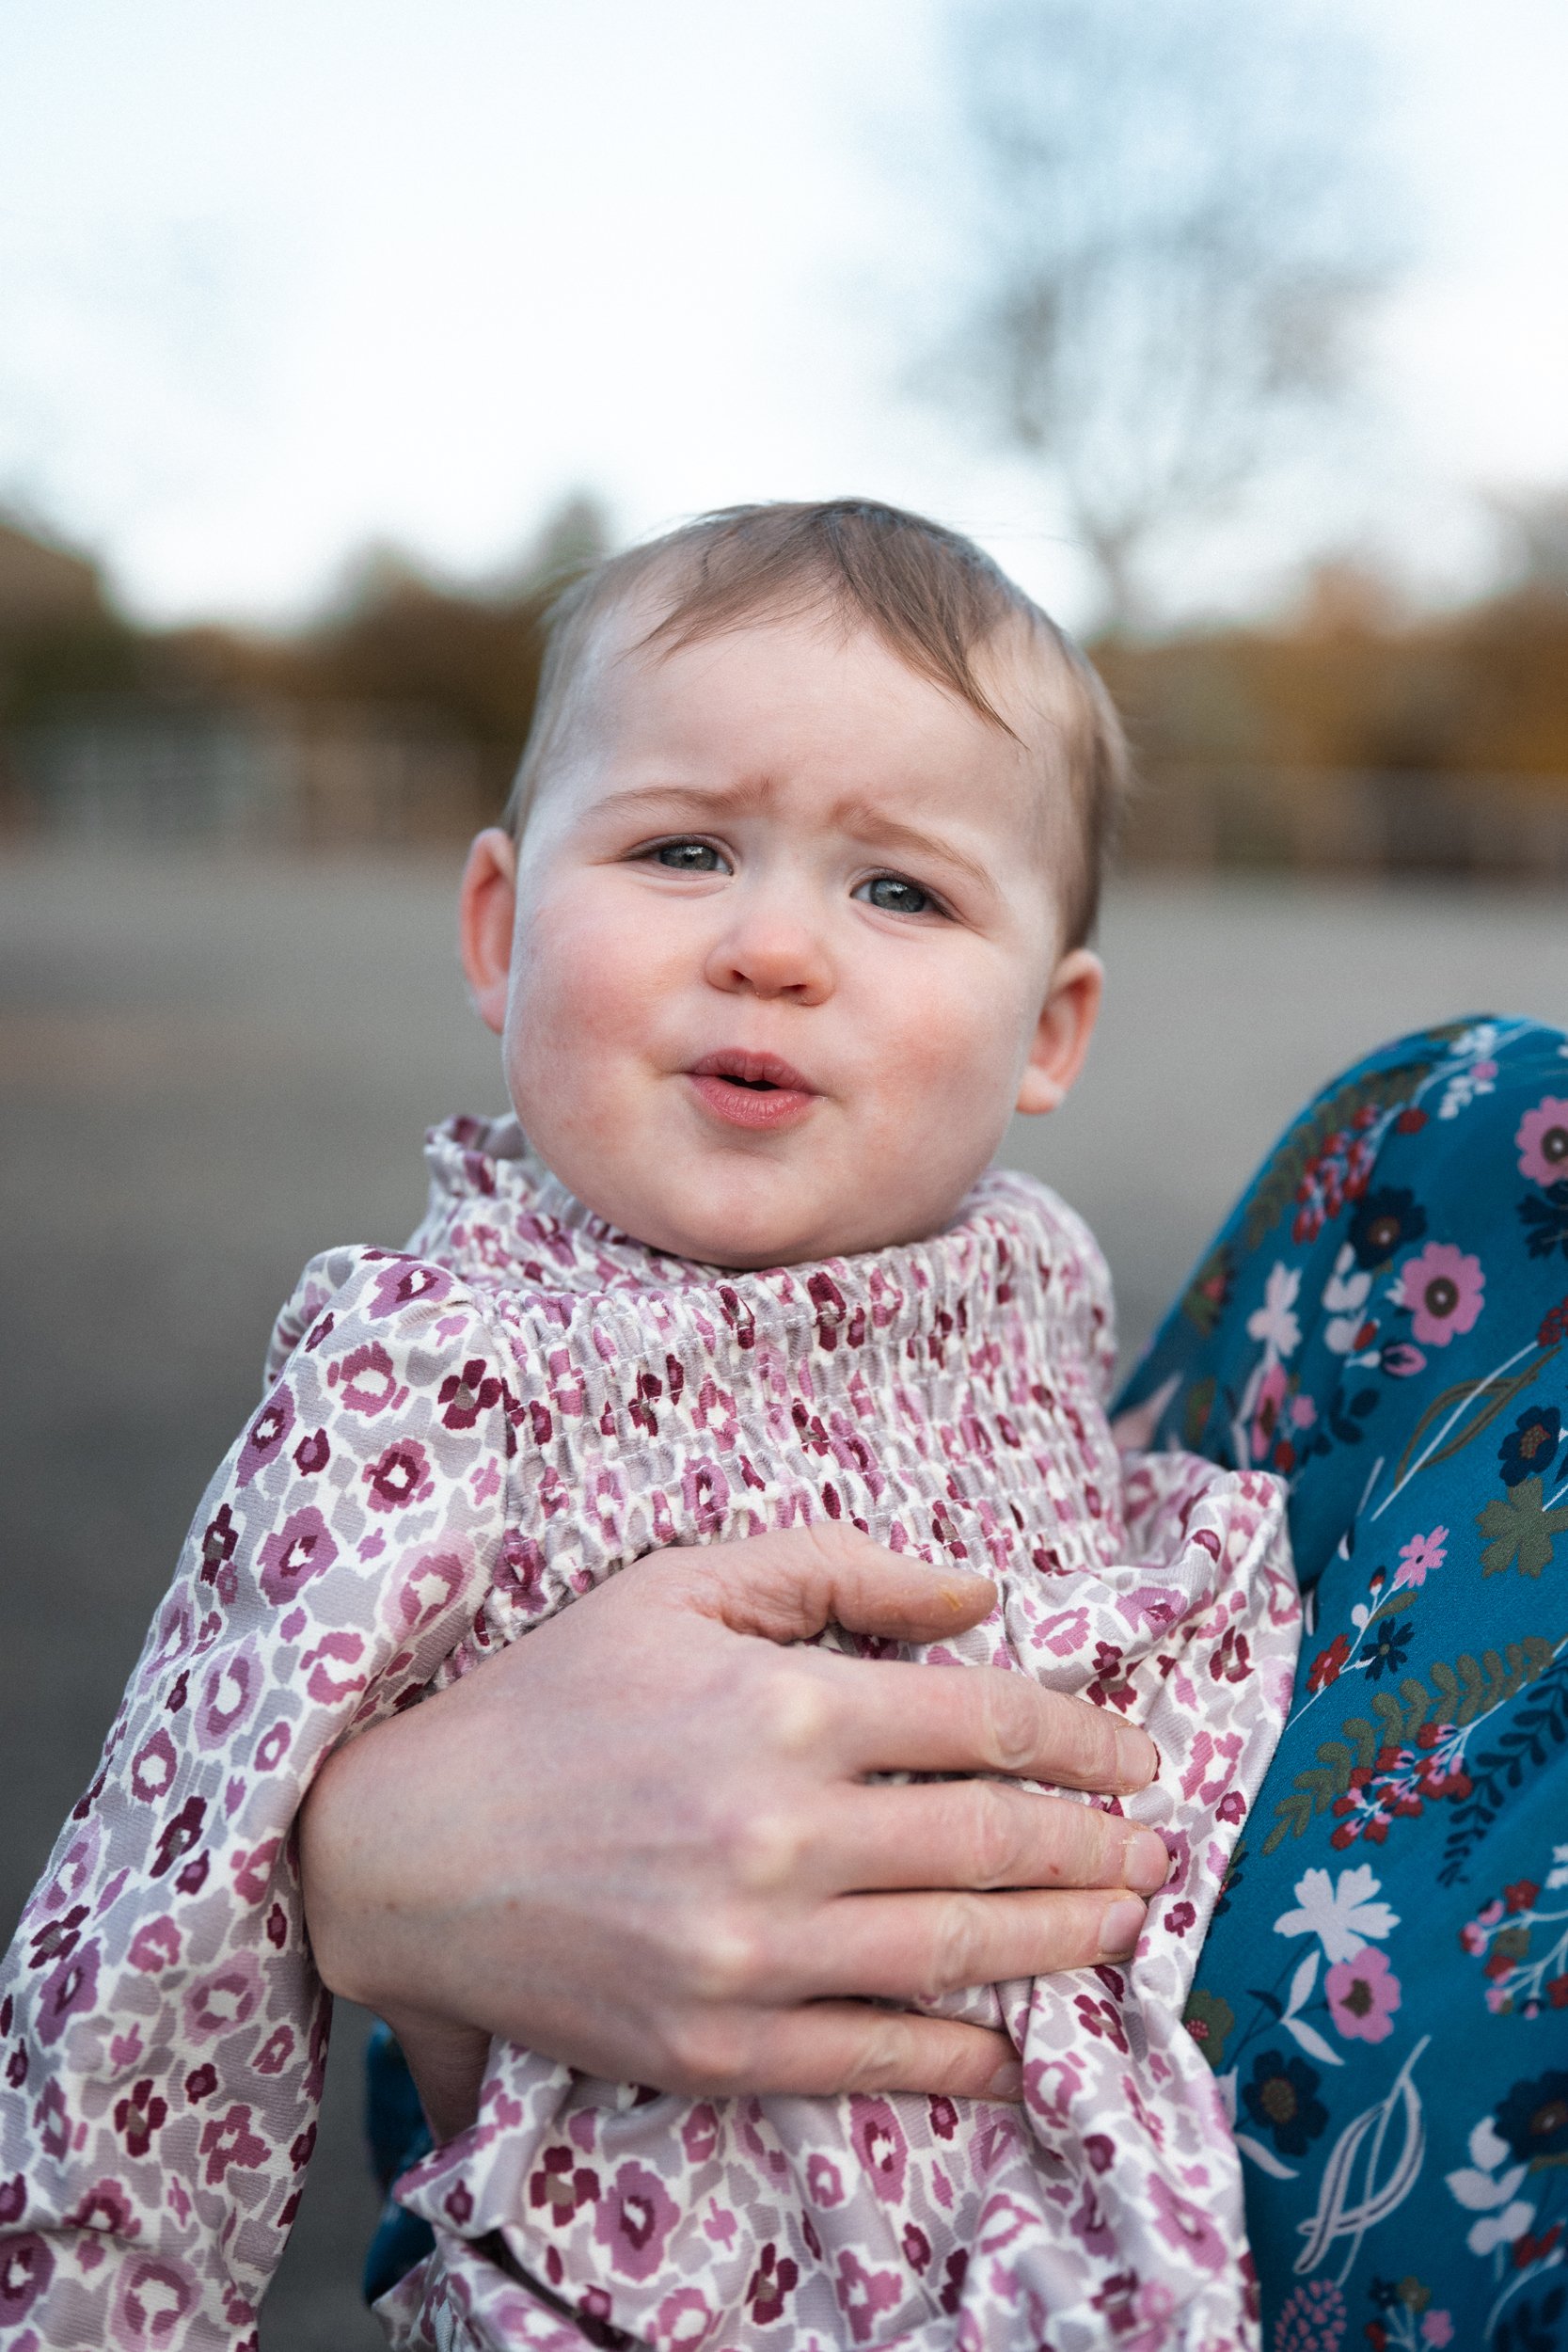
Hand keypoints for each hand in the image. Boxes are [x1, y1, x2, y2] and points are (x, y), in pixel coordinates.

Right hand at [299, 1527, 1164, 2122]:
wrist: (400, 1853)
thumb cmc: (546, 1701)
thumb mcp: (679, 1588)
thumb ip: (838, 1569)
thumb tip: (977, 1593)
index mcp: (782, 1707)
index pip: (986, 1719)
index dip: (1083, 1735)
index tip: (1136, 1750)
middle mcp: (782, 1833)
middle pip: (996, 1842)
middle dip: (1102, 1845)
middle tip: (1159, 1850)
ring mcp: (752, 1955)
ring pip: (959, 1951)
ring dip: (1067, 1942)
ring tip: (1127, 1927)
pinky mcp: (715, 2048)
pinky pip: (877, 2058)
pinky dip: (965, 2056)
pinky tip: (1017, 2045)